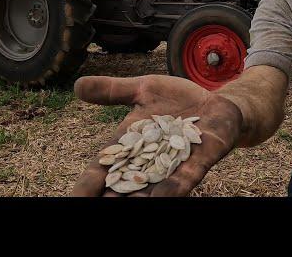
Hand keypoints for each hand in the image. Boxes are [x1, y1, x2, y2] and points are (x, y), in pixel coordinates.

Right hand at [71, 74, 242, 196]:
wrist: (217, 102)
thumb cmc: (177, 100)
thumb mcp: (143, 89)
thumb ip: (113, 91)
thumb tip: (76, 85)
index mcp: (130, 145)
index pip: (101, 169)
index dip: (87, 185)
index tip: (75, 198)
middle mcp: (148, 162)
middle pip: (122, 186)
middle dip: (109, 198)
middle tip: (97, 205)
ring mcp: (173, 165)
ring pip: (150, 191)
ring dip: (136, 200)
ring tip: (120, 206)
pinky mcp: (199, 163)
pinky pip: (183, 180)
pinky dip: (171, 190)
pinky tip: (161, 200)